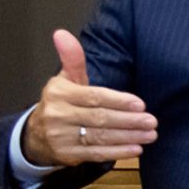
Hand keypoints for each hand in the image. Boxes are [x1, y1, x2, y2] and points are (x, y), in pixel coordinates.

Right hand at [21, 30, 156, 166]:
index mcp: (60, 93)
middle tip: (152, 121)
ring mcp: (61, 137)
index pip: (94, 97)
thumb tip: (62, 33)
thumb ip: (72, 59)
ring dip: (128, 137)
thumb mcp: (66, 80)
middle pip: (100, 118)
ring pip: (100, 137)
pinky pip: (96, 153)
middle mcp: (58, 115)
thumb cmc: (62, 103)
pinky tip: (136, 149)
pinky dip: (118, 152)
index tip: (140, 104)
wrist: (36, 135)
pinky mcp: (67, 155)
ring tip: (150, 134)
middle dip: (129, 120)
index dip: (118, 100)